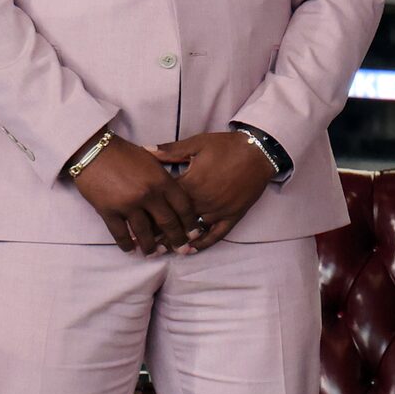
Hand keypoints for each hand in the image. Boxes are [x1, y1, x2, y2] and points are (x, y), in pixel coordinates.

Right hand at [72, 135, 200, 252]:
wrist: (93, 150)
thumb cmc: (124, 154)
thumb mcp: (152, 161)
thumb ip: (165, 179)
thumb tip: (177, 198)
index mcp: (162, 180)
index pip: (183, 207)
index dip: (191, 223)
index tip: (194, 234)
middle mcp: (148, 194)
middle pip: (168, 223)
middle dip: (177, 239)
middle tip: (181, 250)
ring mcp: (127, 204)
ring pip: (144, 233)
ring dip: (151, 246)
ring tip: (155, 253)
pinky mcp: (108, 210)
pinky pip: (120, 233)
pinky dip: (127, 244)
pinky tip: (131, 249)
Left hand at [148, 131, 277, 250]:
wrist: (260, 151)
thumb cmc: (227, 146)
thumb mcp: (197, 143)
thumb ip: (170, 150)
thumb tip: (145, 150)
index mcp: (191, 182)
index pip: (163, 201)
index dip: (148, 210)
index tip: (134, 218)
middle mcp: (203, 200)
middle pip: (175, 219)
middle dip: (157, 230)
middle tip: (142, 240)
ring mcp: (219, 210)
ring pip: (192, 229)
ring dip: (176, 240)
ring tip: (160, 249)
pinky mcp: (233, 215)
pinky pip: (216, 234)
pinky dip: (203, 243)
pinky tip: (191, 250)